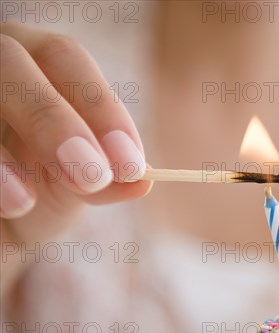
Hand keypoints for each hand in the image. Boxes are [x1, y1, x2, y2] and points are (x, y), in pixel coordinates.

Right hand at [0, 23, 151, 277]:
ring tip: (24, 203)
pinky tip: (2, 204)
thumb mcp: (76, 185)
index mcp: (34, 61)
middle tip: (91, 177)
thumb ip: (107, 177)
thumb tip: (142, 180)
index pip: (66, 59)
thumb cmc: (36, 190)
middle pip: (12, 61)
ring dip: (2, 152)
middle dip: (53, 120)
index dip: (101, 108)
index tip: (129, 165)